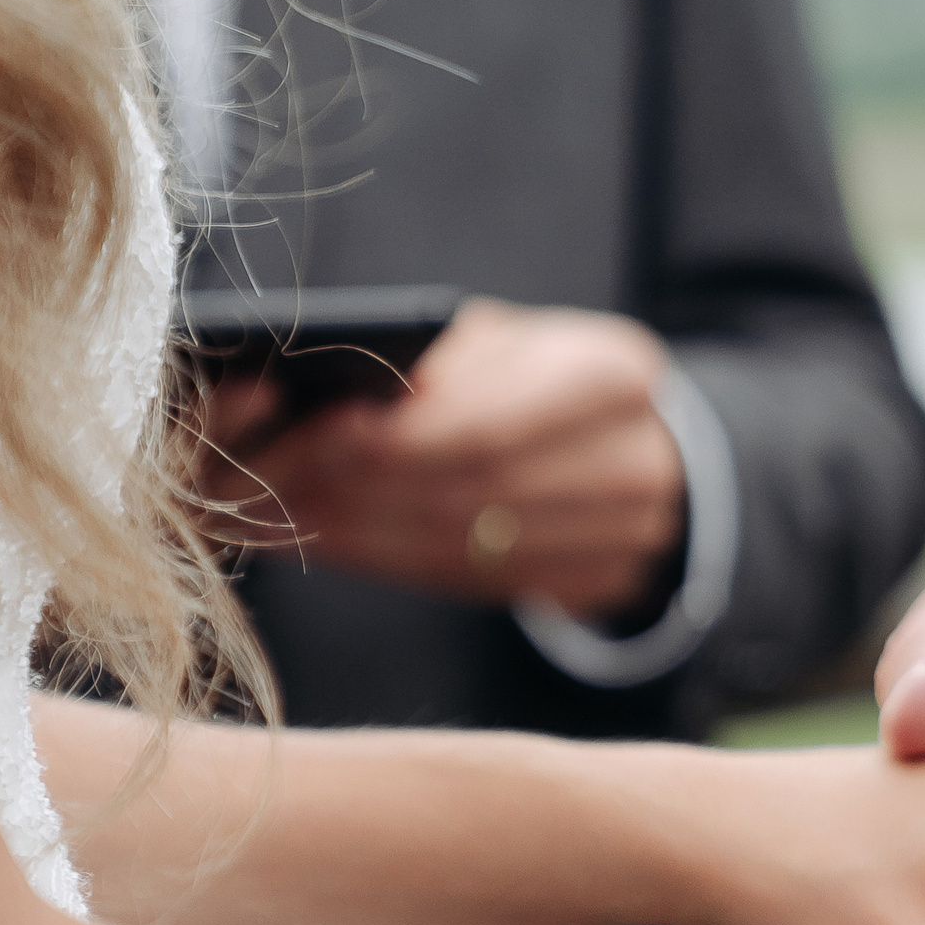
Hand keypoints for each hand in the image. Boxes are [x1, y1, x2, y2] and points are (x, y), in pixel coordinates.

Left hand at [199, 299, 685, 617]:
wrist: (650, 445)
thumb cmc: (548, 375)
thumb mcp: (506, 338)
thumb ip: (437, 364)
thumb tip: (332, 406)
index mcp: (615, 377)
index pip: (490, 425)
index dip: (401, 438)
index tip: (326, 429)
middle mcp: (636, 464)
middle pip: (469, 494)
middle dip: (361, 488)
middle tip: (275, 478)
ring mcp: (625, 538)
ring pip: (463, 549)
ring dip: (361, 535)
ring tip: (288, 510)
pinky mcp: (599, 586)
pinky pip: (474, 582)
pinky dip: (394, 562)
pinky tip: (338, 539)